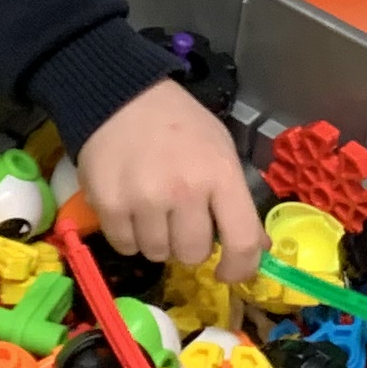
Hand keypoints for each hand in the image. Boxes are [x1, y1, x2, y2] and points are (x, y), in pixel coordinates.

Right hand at [79, 78, 262, 279]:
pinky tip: (130, 208)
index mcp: (220, 175)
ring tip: (153, 209)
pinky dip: (129, 235)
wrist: (121, 95)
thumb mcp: (220, 151)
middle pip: (193, 254)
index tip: (228, 271)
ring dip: (158, 240)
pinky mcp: (108, 204)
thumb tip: (258, 249)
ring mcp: (143, 199)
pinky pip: (125, 246)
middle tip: (181, 220)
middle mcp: (184, 190)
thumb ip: (238, 201)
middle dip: (189, 244)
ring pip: (157, 254)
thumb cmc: (179, 124)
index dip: (239, 268)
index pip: (240, 242)